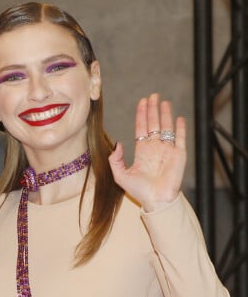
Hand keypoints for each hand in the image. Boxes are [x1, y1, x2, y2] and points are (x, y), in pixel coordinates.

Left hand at [108, 93, 185, 211]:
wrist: (156, 200)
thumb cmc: (139, 191)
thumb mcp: (120, 175)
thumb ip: (116, 160)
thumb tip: (118, 144)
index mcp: (143, 151)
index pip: (142, 128)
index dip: (142, 115)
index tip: (142, 102)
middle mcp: (155, 148)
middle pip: (154, 124)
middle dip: (152, 109)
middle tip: (152, 96)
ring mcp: (168, 150)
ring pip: (166, 127)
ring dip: (165, 114)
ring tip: (163, 101)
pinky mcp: (179, 155)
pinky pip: (180, 138)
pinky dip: (180, 128)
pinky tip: (178, 118)